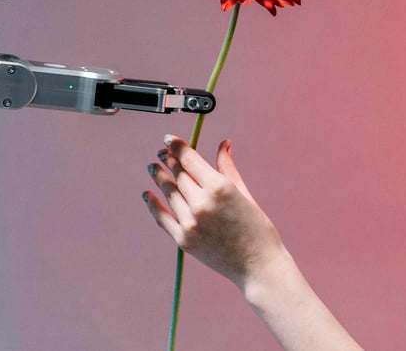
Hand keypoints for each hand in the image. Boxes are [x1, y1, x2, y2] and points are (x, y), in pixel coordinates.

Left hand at [143, 135, 287, 288]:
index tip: (169, 139)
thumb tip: (223, 144)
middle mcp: (202, 203)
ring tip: (153, 168)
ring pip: (169, 193)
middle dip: (168, 161)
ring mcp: (190, 223)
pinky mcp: (184, 240)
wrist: (258, 265)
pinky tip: (147, 194)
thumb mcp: (244, 193)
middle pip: (178, 175)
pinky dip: (152, 204)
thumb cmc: (258, 229)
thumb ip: (227, 168)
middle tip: (162, 153)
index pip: (189, 159)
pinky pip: (162, 218)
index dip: (177, 146)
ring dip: (159, 178)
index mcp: (219, 188)